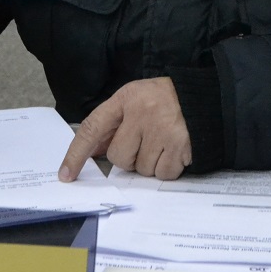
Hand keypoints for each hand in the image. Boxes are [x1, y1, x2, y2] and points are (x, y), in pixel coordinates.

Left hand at [59, 78, 192, 180]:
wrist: (204, 97)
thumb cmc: (163, 100)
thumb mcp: (134, 101)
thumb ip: (112, 125)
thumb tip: (91, 151)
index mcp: (126, 98)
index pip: (93, 128)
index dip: (76, 154)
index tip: (66, 175)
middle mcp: (142, 113)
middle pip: (119, 157)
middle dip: (129, 158)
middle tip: (144, 142)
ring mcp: (162, 130)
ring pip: (141, 169)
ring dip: (149, 163)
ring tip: (162, 143)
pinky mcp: (181, 146)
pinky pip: (162, 174)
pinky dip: (167, 168)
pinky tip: (174, 151)